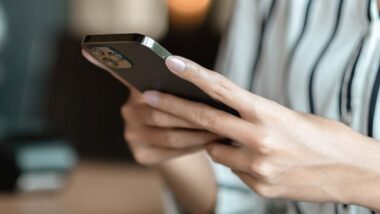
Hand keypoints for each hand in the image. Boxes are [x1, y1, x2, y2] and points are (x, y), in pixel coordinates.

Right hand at [82, 50, 220, 165]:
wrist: (182, 146)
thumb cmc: (184, 112)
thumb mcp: (181, 94)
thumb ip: (180, 86)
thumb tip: (194, 80)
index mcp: (137, 90)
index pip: (121, 74)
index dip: (106, 63)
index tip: (89, 51)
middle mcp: (128, 111)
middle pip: (159, 111)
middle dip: (190, 114)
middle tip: (216, 113)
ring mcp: (131, 134)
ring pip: (169, 133)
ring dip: (196, 132)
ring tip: (219, 129)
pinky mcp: (140, 155)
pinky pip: (171, 150)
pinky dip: (192, 146)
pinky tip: (207, 142)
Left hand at [142, 56, 379, 204]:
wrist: (353, 171)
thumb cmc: (322, 137)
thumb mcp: (288, 116)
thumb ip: (253, 117)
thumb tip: (222, 121)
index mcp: (269, 113)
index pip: (222, 89)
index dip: (194, 75)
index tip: (172, 64)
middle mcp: (260, 139)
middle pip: (204, 120)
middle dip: (172, 108)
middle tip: (149, 98)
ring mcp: (258, 166)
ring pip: (217, 151)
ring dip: (219, 144)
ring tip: (243, 141)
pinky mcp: (260, 187)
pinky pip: (234, 171)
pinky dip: (238, 163)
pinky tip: (261, 162)